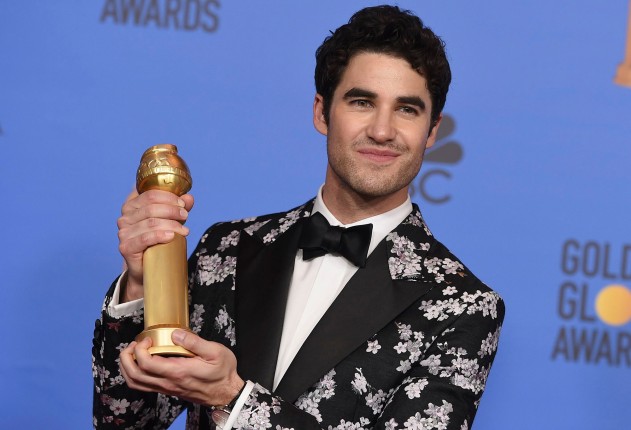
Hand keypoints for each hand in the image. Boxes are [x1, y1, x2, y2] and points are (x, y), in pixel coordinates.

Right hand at [117, 189, 193, 301]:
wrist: (147, 267)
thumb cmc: (157, 240)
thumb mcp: (170, 220)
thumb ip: (178, 208)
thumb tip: (189, 197)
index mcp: (132, 206)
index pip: (150, 194)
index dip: (168, 197)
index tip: (182, 203)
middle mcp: (125, 217)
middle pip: (151, 208)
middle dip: (172, 210)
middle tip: (185, 215)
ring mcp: (123, 232)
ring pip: (151, 223)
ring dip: (171, 224)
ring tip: (184, 230)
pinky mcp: (126, 247)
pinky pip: (145, 238)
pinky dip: (160, 235)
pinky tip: (171, 236)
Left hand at [119, 330, 243, 406]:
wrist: (227, 393)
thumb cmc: (222, 372)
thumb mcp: (215, 352)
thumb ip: (194, 342)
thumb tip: (175, 333)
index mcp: (178, 372)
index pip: (146, 363)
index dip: (140, 349)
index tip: (149, 338)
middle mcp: (168, 383)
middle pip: (134, 375)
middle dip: (126, 357)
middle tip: (134, 344)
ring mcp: (166, 388)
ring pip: (136, 383)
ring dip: (128, 367)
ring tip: (134, 352)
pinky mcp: (168, 390)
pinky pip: (144, 386)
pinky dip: (136, 374)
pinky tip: (143, 362)